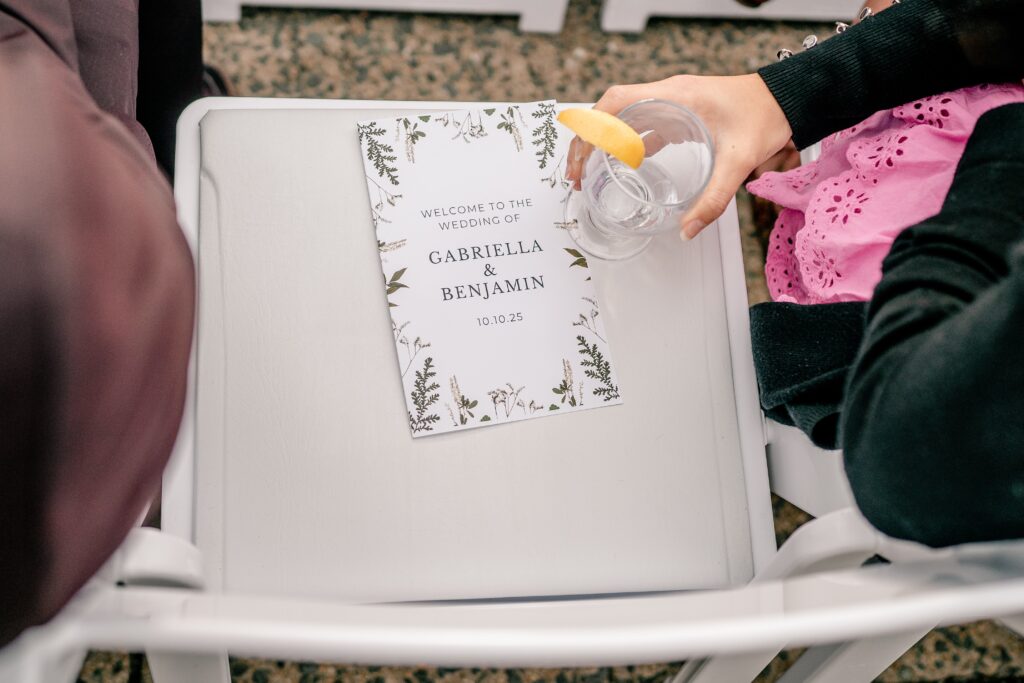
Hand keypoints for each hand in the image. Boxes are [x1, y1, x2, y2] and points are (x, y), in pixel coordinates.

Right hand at [566, 74, 792, 239]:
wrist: (787, 100)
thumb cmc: (765, 117)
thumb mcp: (738, 161)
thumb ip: (714, 199)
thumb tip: (688, 231)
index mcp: (675, 96)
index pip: (616, 102)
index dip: (592, 129)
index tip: (582, 157)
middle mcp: (667, 94)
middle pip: (609, 111)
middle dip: (587, 141)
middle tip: (576, 175)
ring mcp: (671, 103)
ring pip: (621, 118)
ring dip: (601, 143)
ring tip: (588, 173)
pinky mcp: (678, 114)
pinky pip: (640, 126)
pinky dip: (623, 145)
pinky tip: (620, 168)